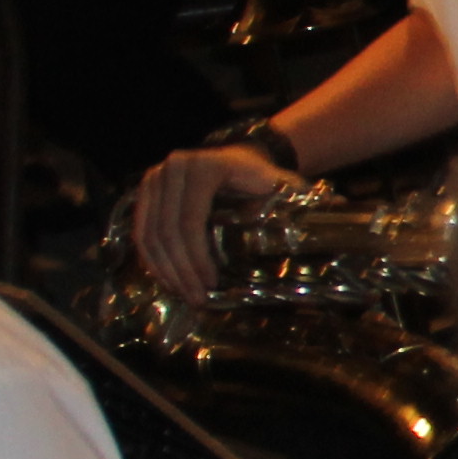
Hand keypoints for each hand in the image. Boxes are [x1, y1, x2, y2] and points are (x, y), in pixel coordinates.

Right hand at [129, 144, 297, 300]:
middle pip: (168, 230)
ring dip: (165, 270)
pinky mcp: (146, 191)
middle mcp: (173, 168)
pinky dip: (152, 259)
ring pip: (149, 233)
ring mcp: (155, 178)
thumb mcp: (280, 186)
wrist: (243, 160)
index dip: (198, 257)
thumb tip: (316, 227)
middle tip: (197, 298)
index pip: (191, 221)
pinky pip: (141, 230)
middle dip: (181, 270)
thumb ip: (293, 204)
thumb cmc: (263, 178)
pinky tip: (168, 280)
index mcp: (204, 167)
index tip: (212, 283)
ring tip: (184, 295)